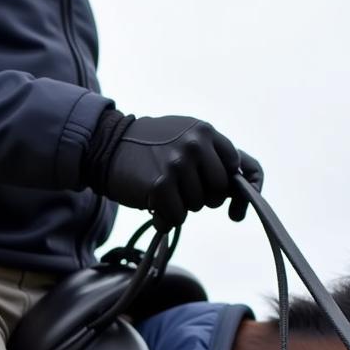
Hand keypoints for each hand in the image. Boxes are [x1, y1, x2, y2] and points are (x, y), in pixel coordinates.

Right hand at [97, 115, 262, 226]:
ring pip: (197, 206)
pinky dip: (164, 218)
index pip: (242, 166)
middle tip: (181, 191)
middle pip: (220, 191)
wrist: (105, 147)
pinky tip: (151, 204)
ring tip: (161, 190)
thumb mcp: (184, 139)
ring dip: (179, 207)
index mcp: (206, 131)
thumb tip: (244, 188)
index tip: (236, 212)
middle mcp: (196, 144)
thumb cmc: (148, 149)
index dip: (244, 192)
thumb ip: (213, 156)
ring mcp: (178, 164)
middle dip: (203, 199)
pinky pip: (177, 217)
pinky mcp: (160, 186)